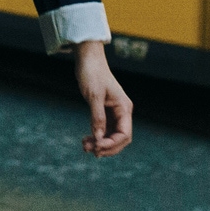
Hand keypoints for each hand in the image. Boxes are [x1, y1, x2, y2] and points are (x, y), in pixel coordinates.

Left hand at [74, 40, 131, 156]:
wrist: (87, 59)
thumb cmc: (92, 74)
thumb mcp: (94, 96)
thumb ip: (97, 118)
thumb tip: (99, 138)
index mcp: (124, 108)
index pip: (124, 134)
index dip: (112, 144)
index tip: (97, 147)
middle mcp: (122, 112)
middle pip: (120, 139)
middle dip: (107, 147)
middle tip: (90, 151)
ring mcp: (114, 113)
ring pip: (112, 136)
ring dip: (100, 143)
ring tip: (85, 146)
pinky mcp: (105, 111)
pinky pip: (105, 130)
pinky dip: (97, 136)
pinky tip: (86, 140)